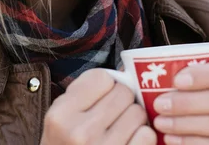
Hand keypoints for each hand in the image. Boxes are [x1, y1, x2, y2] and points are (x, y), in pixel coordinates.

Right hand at [41, 69, 156, 144]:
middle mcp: (80, 132)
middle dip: (123, 100)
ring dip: (134, 119)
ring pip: (138, 112)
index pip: (101, 78)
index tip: (101, 97)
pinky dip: (143, 137)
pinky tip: (129, 142)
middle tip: (114, 114)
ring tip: (121, 129)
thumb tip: (123, 70)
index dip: (106, 85)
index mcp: (61, 115)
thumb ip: (84, 92)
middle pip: (123, 93)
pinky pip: (147, 135)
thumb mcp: (61, 118)